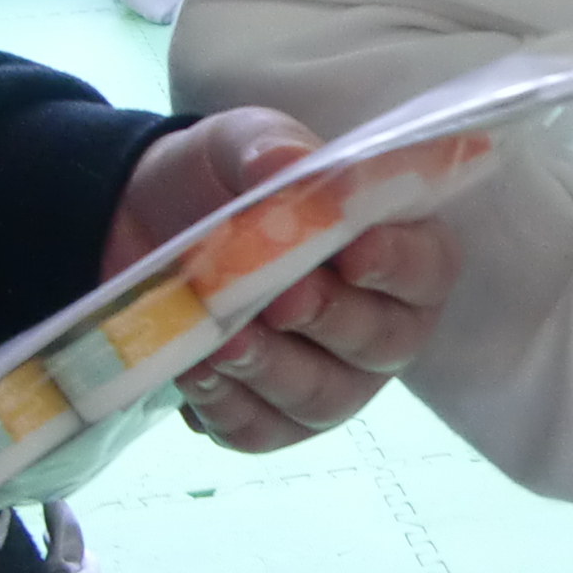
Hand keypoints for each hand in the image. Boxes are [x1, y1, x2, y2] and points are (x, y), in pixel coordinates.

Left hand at [102, 109, 459, 452]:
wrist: (145, 224)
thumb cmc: (230, 182)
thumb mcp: (244, 142)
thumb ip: (270, 149)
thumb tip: (279, 165)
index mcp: (401, 252)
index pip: (427, 268)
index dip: (397, 265)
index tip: (354, 249)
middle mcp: (382, 327)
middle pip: (382, 343)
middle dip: (331, 320)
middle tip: (283, 298)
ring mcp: (330, 382)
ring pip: (322, 396)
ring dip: (272, 369)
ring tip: (223, 339)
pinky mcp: (271, 422)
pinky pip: (260, 430)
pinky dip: (226, 404)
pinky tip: (194, 370)